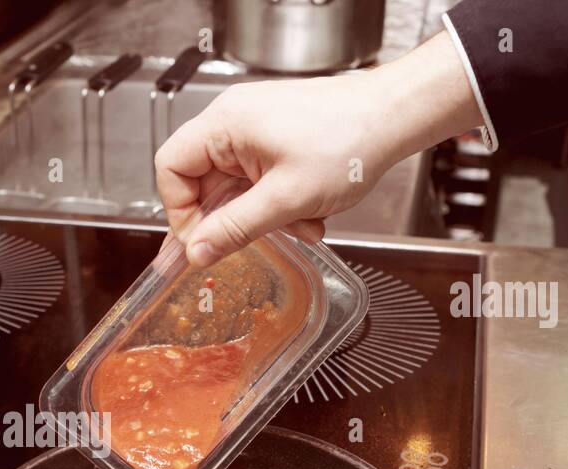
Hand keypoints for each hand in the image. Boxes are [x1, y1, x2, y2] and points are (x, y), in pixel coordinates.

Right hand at [155, 31, 483, 266]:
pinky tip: (308, 215)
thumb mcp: (285, 199)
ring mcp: (256, 130)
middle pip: (203, 182)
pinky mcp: (276, 139)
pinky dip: (279, 204)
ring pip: (236, 188)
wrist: (396, 117)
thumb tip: (196, 253)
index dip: (180, 210)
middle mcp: (234, 122)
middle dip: (232, 219)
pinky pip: (259, 182)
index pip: (171, 168)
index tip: (203, 241)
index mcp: (225, 125)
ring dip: (262, 216)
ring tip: (298, 225)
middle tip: (249, 242)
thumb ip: (234, 229)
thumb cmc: (349, 142)